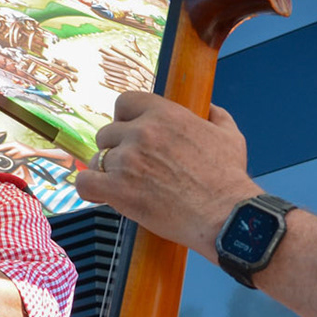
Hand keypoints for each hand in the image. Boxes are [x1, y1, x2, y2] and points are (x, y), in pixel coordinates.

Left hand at [74, 93, 259, 254]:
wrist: (224, 215)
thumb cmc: (228, 179)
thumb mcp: (230, 136)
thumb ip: (216, 116)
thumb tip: (211, 109)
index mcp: (164, 114)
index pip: (124, 102)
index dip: (123, 118)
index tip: (129, 133)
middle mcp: (142, 132)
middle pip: (107, 133)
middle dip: (116, 149)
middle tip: (130, 167)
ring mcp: (127, 160)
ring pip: (98, 158)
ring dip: (108, 171)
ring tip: (125, 186)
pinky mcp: (117, 189)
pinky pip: (85, 182)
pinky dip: (90, 188)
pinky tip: (100, 194)